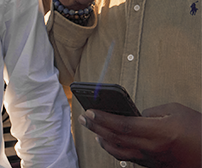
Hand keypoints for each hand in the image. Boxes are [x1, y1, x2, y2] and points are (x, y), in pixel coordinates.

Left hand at [83, 103, 201, 167]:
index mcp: (158, 132)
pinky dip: (115, 149)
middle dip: (96, 127)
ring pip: (119, 151)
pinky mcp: (154, 166)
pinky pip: (129, 157)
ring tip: (93, 129)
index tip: (89, 111)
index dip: (102, 118)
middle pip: (115, 138)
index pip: (122, 125)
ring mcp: (152, 159)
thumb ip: (152, 111)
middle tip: (83, 118)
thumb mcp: (177, 111)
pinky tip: (110, 142)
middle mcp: (152, 148)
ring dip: (102, 140)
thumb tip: (135, 114)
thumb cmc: (199, 131)